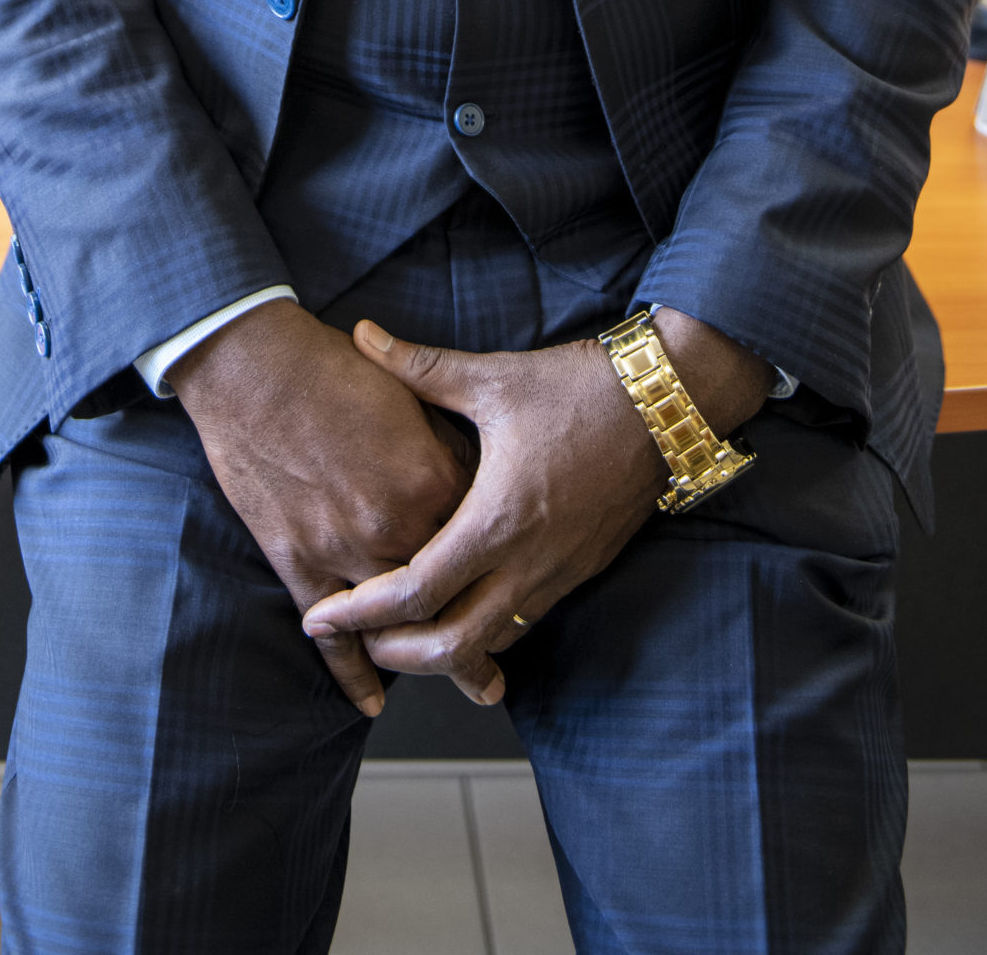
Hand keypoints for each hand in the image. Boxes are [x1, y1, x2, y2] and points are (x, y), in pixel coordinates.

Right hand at [169, 297, 473, 717]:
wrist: (253, 365)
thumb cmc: (330, 366)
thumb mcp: (407, 395)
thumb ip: (443, 438)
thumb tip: (469, 468)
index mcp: (433, 477)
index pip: (483, 529)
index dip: (498, 549)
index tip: (517, 571)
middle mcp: (398, 525)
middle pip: (455, 594)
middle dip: (484, 632)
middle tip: (503, 667)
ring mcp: (347, 550)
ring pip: (401, 627)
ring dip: (436, 661)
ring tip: (473, 685)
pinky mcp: (299, 562)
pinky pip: (334, 637)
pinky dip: (354, 674)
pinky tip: (373, 702)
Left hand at [300, 310, 771, 705]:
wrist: (665, 403)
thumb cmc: (577, 388)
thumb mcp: (492, 376)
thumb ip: (418, 365)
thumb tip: (361, 332)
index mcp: (496, 517)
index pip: (417, 591)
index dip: (361, 613)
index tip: (321, 617)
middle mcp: (528, 561)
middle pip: (452, 646)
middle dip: (396, 654)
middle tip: (356, 642)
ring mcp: (559, 573)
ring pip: (492, 643)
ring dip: (441, 650)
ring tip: (397, 632)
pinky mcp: (580, 572)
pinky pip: (523, 623)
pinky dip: (483, 632)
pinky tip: (459, 611)